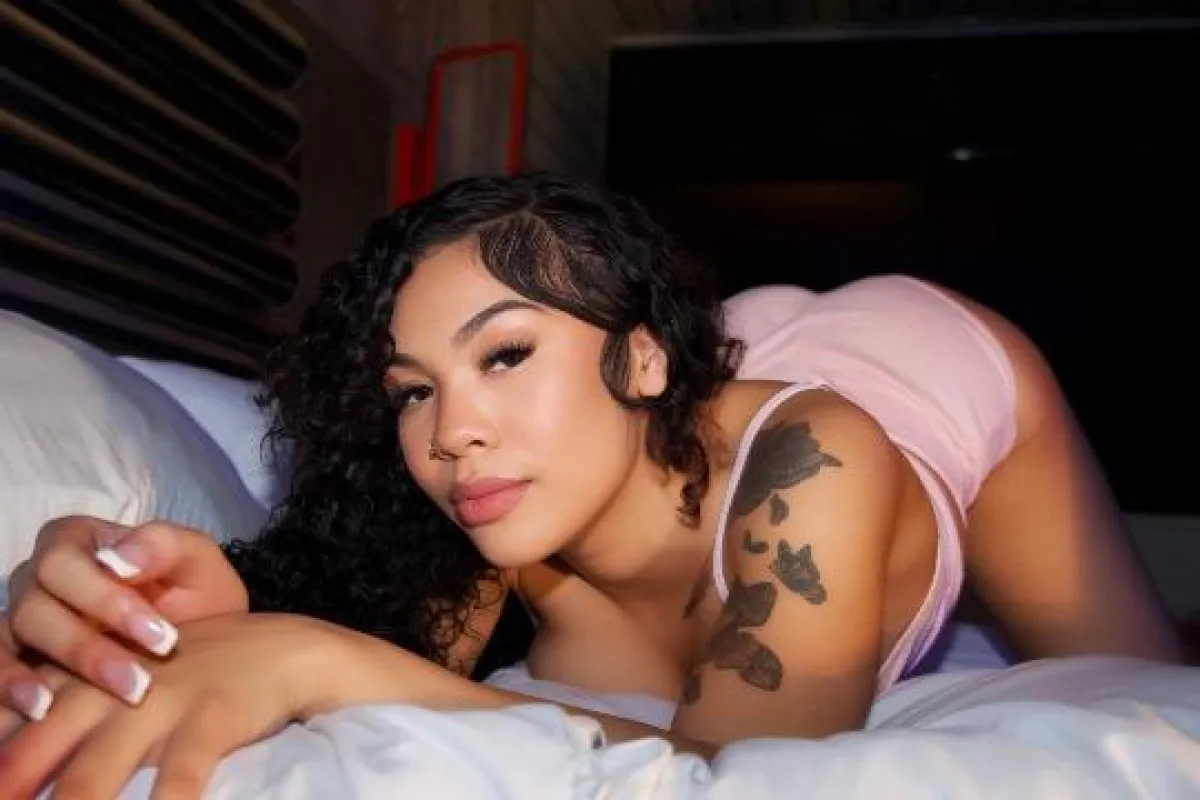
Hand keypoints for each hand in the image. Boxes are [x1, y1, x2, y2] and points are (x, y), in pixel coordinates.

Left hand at [0, 614, 332, 799]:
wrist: (286, 650)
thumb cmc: (203, 675)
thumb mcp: (132, 683)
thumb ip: (74, 714)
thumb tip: (15, 764)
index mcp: (88, 677)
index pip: (20, 720)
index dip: (2, 752)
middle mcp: (115, 687)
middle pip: (43, 743)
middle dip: (14, 776)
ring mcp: (163, 700)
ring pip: (98, 766)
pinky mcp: (211, 716)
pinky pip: (180, 774)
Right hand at [1, 516, 247, 718]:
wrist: (205, 640)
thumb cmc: (195, 593)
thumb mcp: (196, 562)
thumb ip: (162, 544)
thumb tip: (116, 561)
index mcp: (77, 541)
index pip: (63, 561)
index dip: (105, 599)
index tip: (161, 636)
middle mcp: (39, 577)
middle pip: (33, 606)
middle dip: (85, 648)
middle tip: (138, 686)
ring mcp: (21, 619)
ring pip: (10, 641)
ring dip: (36, 678)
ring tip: (59, 708)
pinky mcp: (16, 660)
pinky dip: (7, 689)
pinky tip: (36, 712)